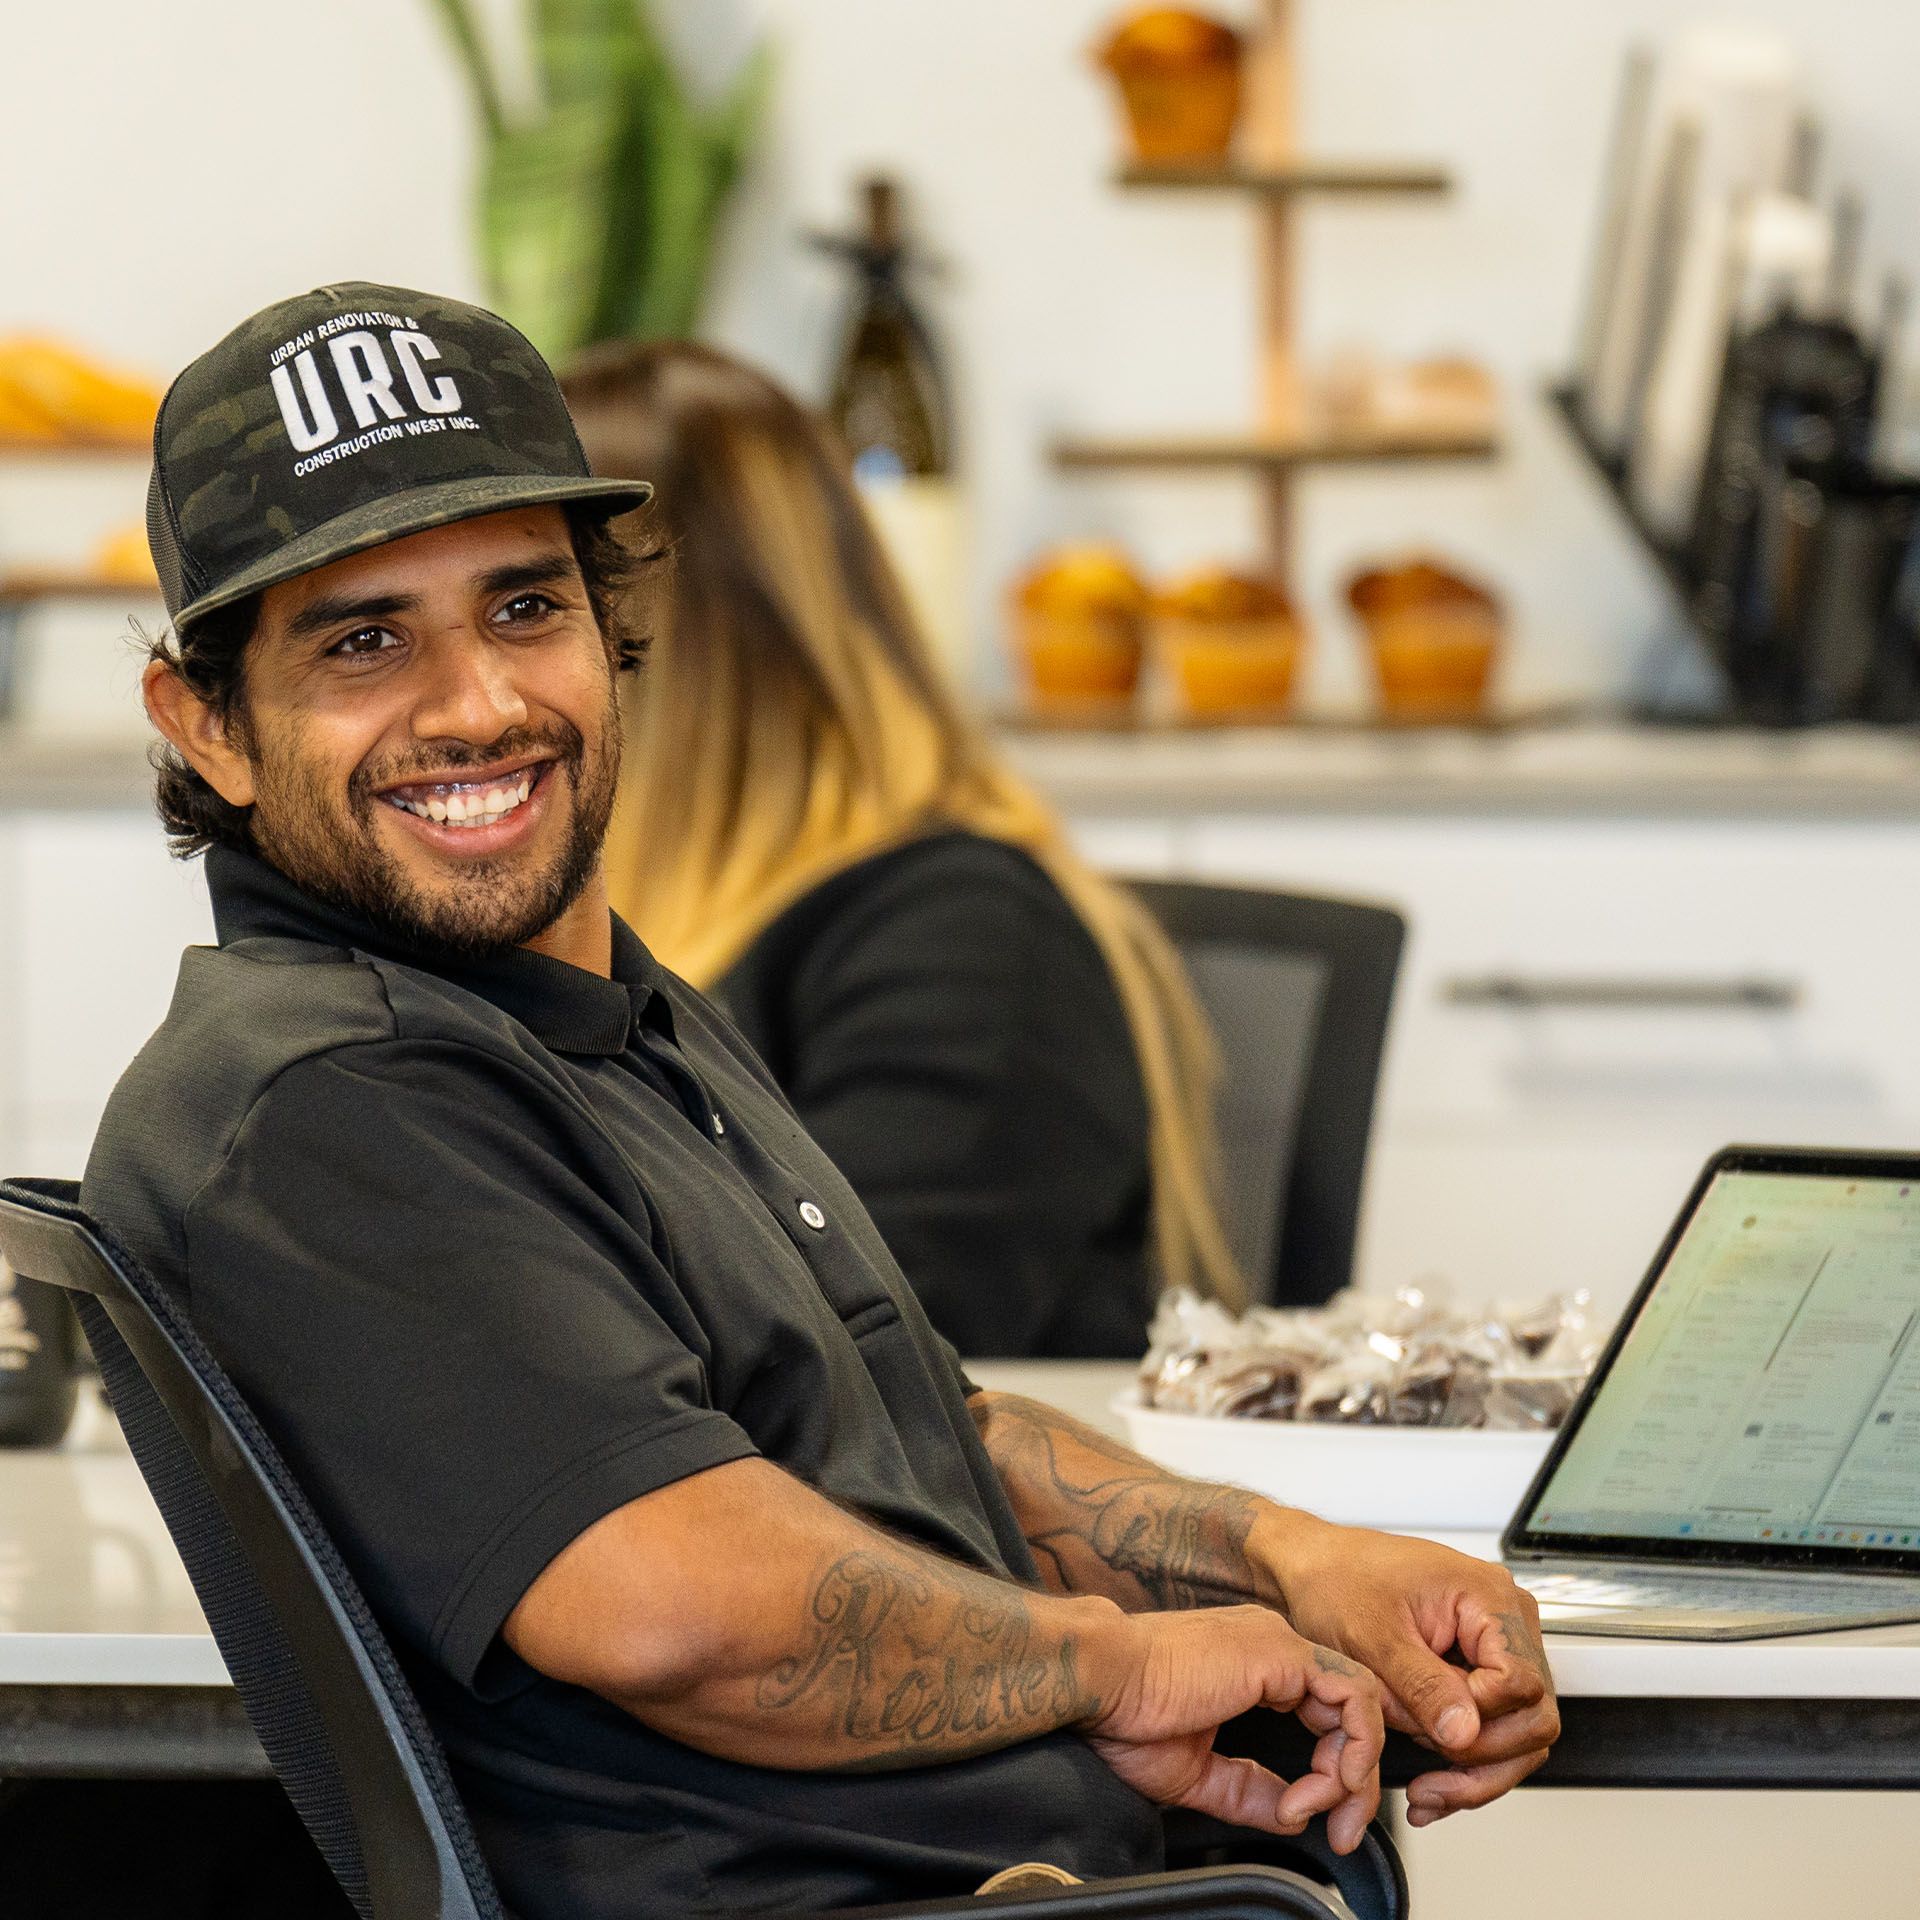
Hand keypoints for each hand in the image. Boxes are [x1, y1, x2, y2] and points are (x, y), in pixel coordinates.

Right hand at [1082, 1605, 1383, 1852]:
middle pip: (1352, 1711)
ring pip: (1361, 1703)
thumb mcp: (1198, 1770)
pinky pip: (1352, 1698)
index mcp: (1253, 1665)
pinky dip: (1353, 1747)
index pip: (1326, 1713)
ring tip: (1320, 1806)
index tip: (1314, 1820)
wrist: (1100, 1682)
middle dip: (1356, 1781)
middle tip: (1340, 1831)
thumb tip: (1294, 1815)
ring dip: (1354, 1770)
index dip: (1334, 1773)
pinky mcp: (1280, 1653)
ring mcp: (1279, 1645)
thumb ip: (1249, 1789)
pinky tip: (1324, 1781)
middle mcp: (1273, 1647)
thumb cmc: (1126, 1715)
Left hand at [1260, 1519, 1559, 1823]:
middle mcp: (1504, 1618)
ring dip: (1475, 1771)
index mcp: (1487, 1596)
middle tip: (1431, 1781)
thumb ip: (1422, 1686)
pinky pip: (1493, 1728)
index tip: (1435, 1730)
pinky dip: (1465, 1762)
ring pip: (1519, 1734)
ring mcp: (1494, 1645)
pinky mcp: (1478, 1668)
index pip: (1522, 1684)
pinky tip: (1433, 1781)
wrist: (1312, 1570)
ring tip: (1427, 1788)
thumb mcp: (1371, 1636)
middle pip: (1533, 1718)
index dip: (1482, 1720)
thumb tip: (1465, 1733)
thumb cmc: (1336, 1580)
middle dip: (1482, 1760)